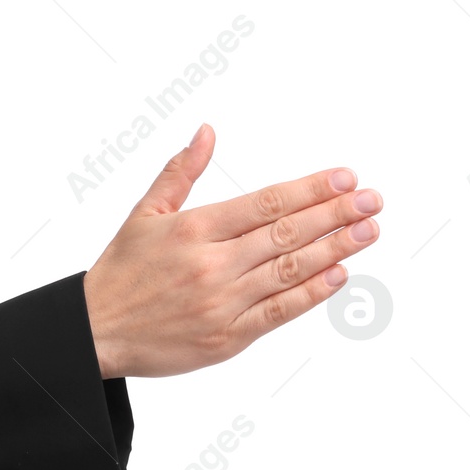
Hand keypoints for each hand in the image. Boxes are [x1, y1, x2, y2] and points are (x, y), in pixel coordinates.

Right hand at [82, 124, 382, 377]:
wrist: (96, 332)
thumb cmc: (120, 272)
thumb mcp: (144, 214)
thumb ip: (179, 172)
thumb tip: (206, 132)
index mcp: (193, 228)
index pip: (266, 202)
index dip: (311, 188)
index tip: (346, 177)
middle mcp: (212, 263)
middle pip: (287, 233)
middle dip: (336, 213)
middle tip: (373, 199)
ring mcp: (223, 302)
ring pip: (291, 270)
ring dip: (335, 248)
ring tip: (368, 230)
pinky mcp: (229, 337)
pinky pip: (280, 311)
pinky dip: (313, 293)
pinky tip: (339, 274)